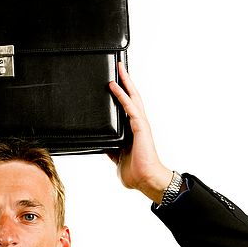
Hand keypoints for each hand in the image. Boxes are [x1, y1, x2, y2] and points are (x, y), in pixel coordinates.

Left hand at [108, 62, 173, 202]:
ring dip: (125, 82)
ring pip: (133, 97)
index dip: (122, 93)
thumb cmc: (135, 171)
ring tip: (118, 68)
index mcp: (133, 130)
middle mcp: (138, 123)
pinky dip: (122, 96)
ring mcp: (140, 124)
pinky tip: (115, 86)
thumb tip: (101, 144)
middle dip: (125, 81)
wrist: (146, 180)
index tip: (115, 81)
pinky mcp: (140, 127)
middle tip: (118, 66)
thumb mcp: (117, 158)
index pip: (127, 106)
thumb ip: (111, 148)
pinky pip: (130, 108)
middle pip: (132, 97)